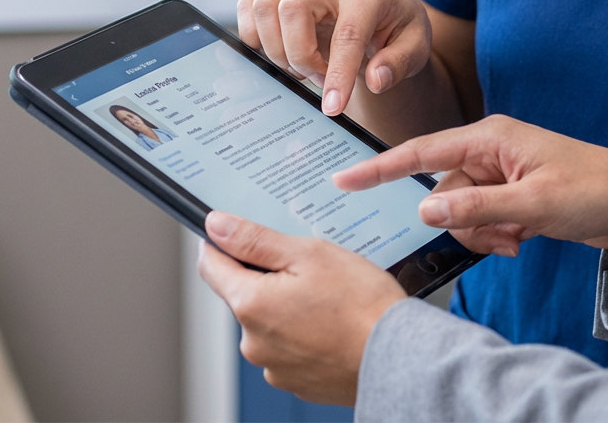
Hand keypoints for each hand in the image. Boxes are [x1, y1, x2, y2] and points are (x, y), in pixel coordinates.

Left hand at [197, 212, 404, 405]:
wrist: (396, 357)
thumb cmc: (360, 303)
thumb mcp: (309, 253)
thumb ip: (256, 240)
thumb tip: (216, 226)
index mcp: (250, 305)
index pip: (211, 266)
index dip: (221, 243)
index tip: (237, 232)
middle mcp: (253, 343)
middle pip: (244, 293)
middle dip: (269, 275)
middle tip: (310, 263)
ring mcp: (274, 367)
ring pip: (269, 321)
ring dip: (289, 305)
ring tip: (331, 295)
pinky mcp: (296, 382)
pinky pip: (290, 346)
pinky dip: (305, 331)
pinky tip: (334, 321)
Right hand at [237, 0, 431, 117]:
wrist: (389, 15)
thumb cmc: (400, 29)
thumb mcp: (417, 47)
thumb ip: (399, 62)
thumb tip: (375, 79)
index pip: (346, 33)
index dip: (338, 73)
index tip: (333, 107)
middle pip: (291, 9)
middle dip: (300, 55)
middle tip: (322, 80)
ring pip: (264, 6)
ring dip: (276, 49)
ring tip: (304, 70)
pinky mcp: (284, 0)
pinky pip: (250, 7)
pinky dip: (253, 37)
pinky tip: (280, 57)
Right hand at [334, 115, 607, 256]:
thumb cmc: (593, 190)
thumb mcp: (535, 203)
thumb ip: (477, 207)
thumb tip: (426, 208)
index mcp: (491, 137)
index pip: (422, 150)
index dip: (381, 167)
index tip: (344, 177)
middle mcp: (490, 151)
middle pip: (444, 191)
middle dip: (465, 221)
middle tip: (505, 235)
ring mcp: (500, 175)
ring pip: (461, 211)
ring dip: (484, 233)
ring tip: (520, 236)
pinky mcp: (510, 195)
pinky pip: (481, 220)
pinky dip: (496, 236)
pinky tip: (524, 238)